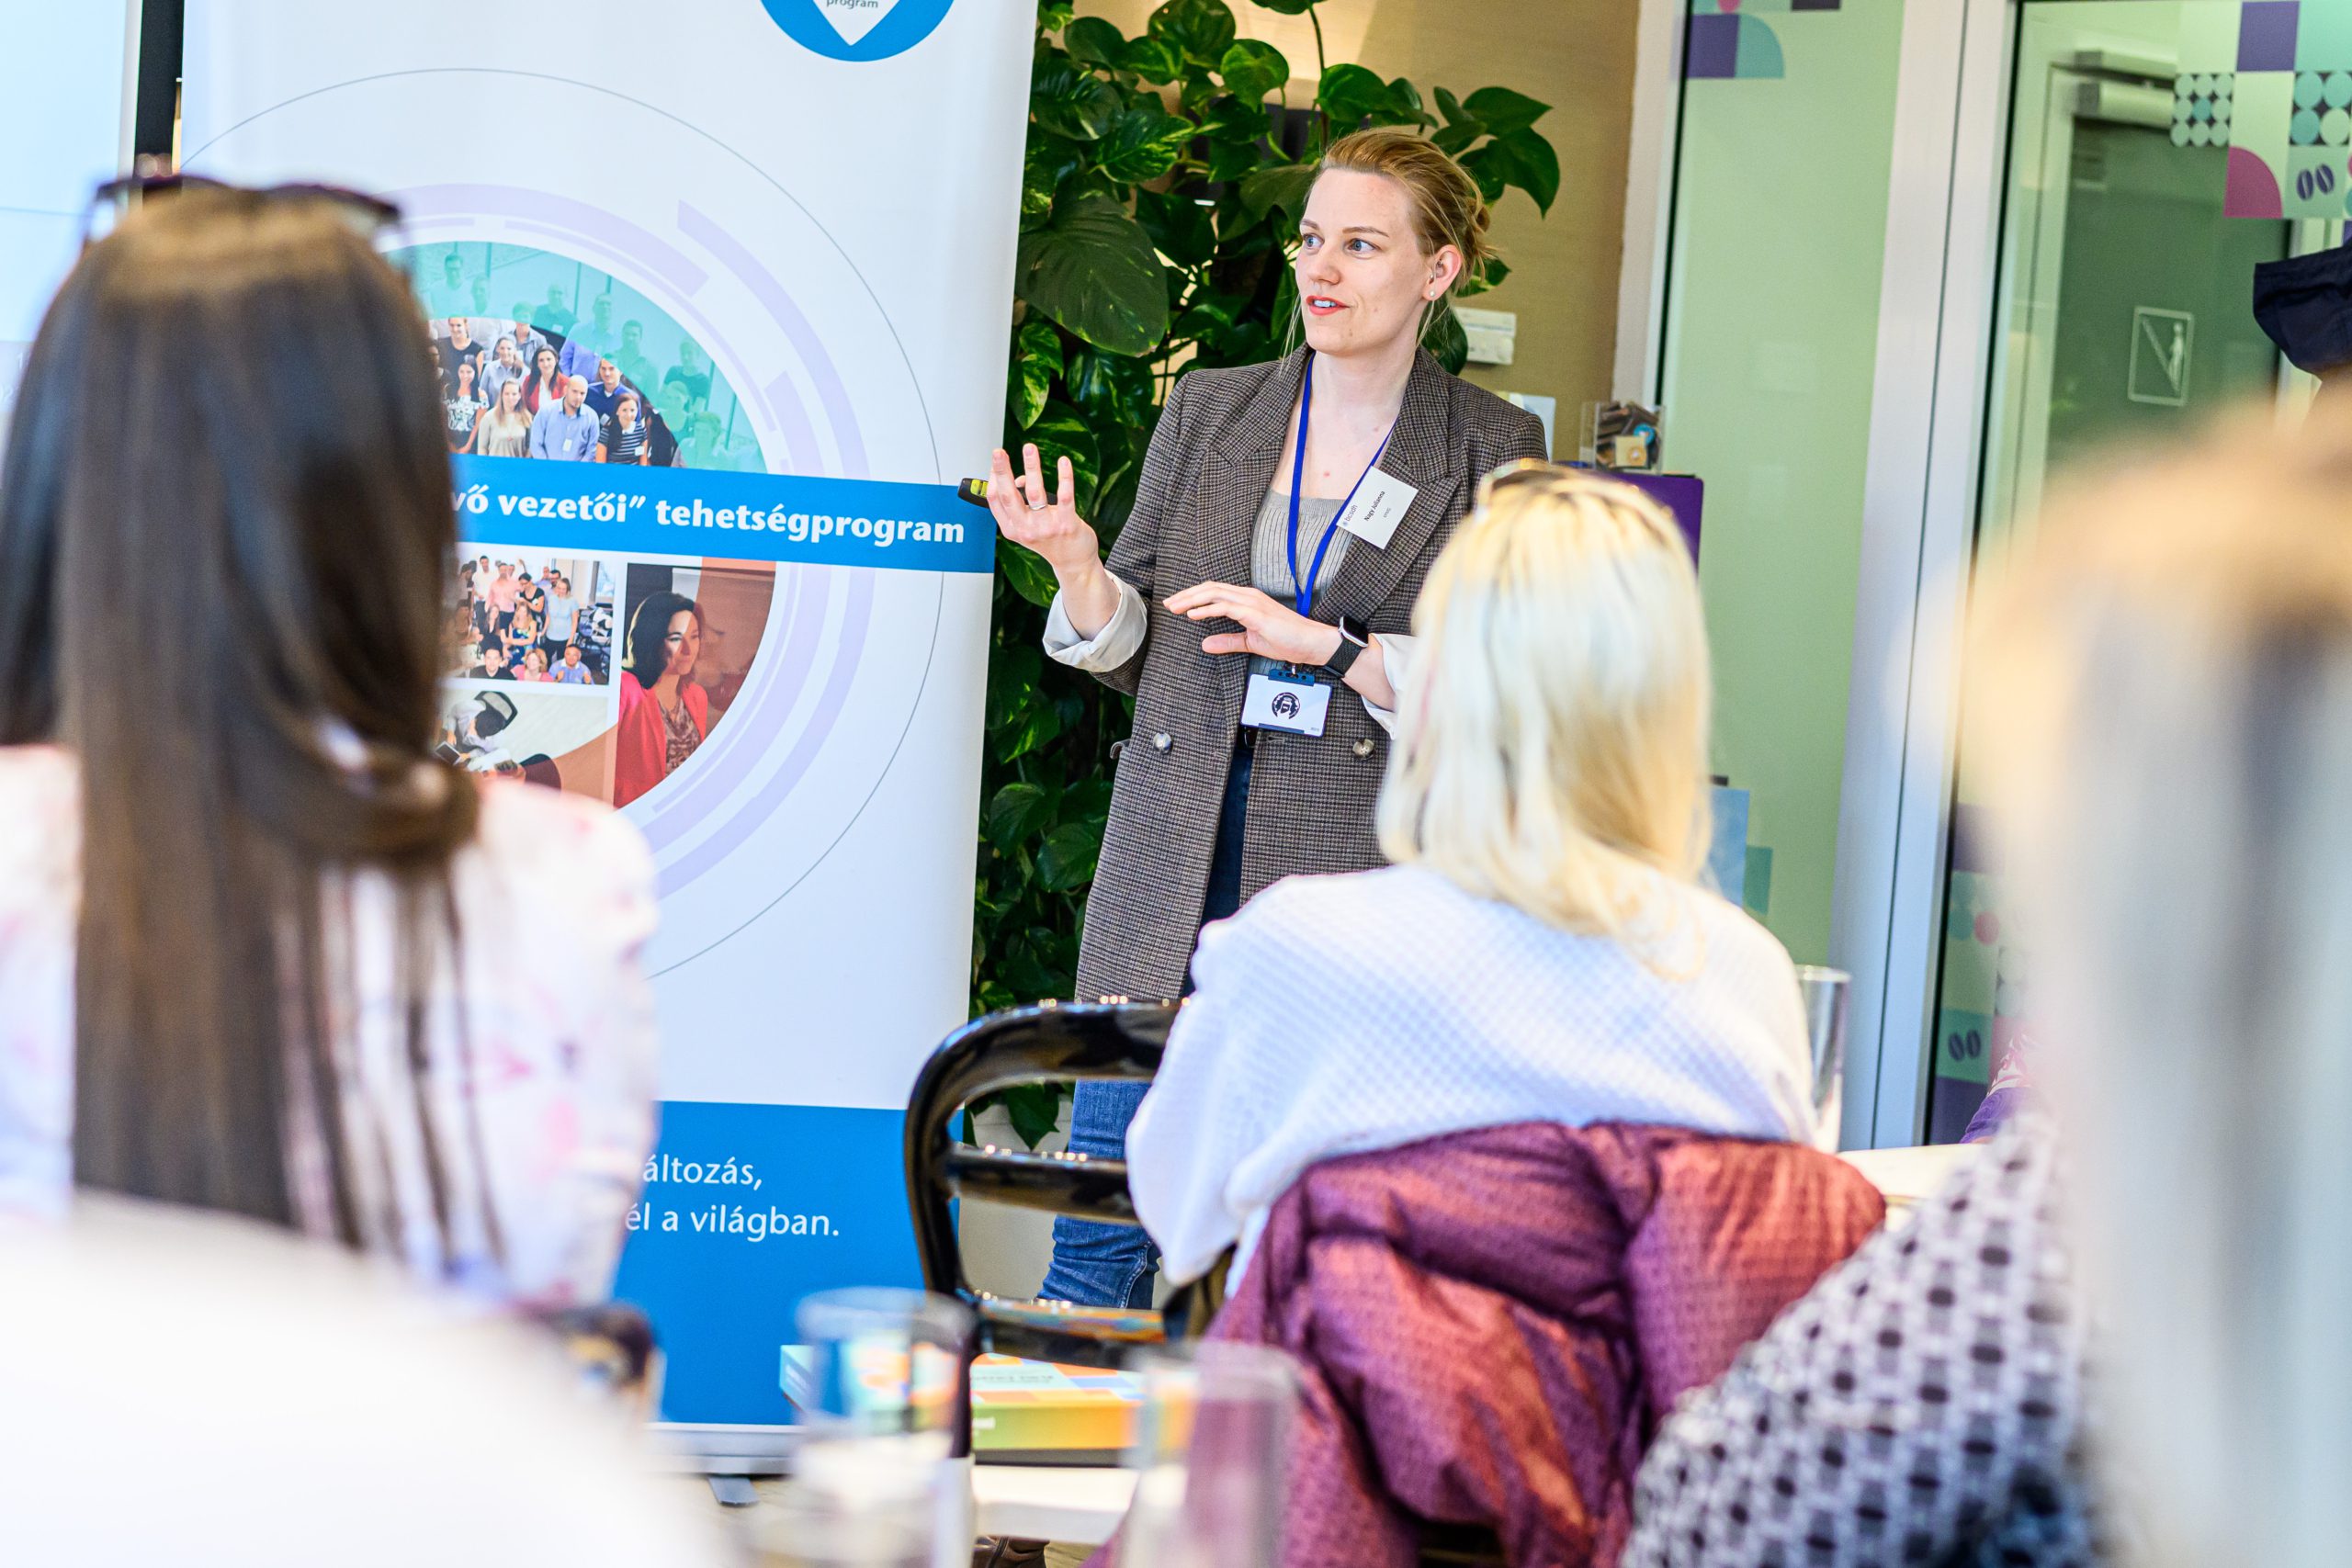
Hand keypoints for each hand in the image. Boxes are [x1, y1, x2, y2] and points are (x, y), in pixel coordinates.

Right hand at [986, 442, 1099, 579]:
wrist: (1073, 562)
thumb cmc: (1049, 539)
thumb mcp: (1027, 525)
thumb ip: (1020, 502)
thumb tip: (1020, 478)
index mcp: (1012, 529)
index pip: (995, 500)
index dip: (993, 479)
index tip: (995, 461)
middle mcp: (1026, 529)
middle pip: (1009, 495)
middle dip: (1002, 471)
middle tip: (998, 452)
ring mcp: (1046, 528)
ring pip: (1035, 493)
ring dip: (1031, 468)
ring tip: (1029, 448)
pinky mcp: (1067, 524)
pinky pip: (1065, 496)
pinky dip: (1064, 477)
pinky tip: (1063, 461)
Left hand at [1166, 582, 1343, 666]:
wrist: (1309, 643)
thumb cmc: (1286, 640)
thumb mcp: (1250, 642)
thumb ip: (1228, 641)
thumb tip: (1206, 644)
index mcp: (1247, 600)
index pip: (1215, 592)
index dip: (1194, 596)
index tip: (1177, 604)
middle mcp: (1247, 596)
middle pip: (1210, 588)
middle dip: (1187, 595)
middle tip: (1168, 603)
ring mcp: (1251, 602)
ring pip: (1214, 594)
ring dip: (1192, 600)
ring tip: (1175, 607)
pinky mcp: (1255, 613)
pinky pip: (1225, 608)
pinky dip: (1206, 609)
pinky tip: (1193, 615)